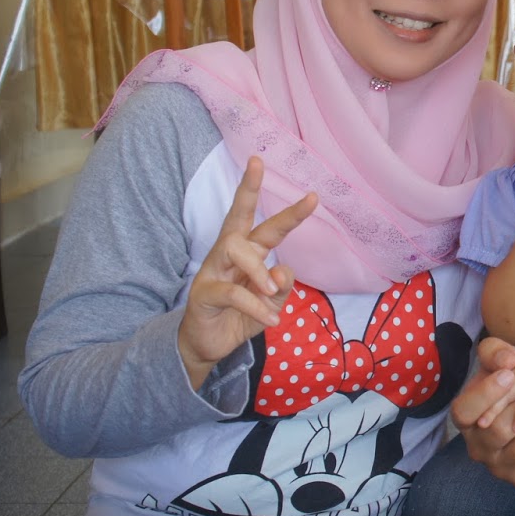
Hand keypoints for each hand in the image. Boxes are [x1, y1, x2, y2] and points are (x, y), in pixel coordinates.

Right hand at [178, 156, 317, 388]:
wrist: (208, 345)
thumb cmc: (240, 316)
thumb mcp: (270, 302)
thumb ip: (281, 286)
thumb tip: (283, 270)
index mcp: (247, 252)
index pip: (265, 224)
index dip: (288, 211)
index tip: (311, 193)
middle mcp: (228, 254)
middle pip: (239, 217)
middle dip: (250, 191)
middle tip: (266, 170)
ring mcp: (212, 271)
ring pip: (235, 250)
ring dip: (259, 270)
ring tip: (271, 292)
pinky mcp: (203, 294)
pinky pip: (232, 293)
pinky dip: (255, 306)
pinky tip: (270, 321)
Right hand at [452, 337, 514, 489]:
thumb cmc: (511, 383)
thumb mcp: (499, 361)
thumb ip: (496, 353)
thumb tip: (507, 361)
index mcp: (464, 420)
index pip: (465, 411)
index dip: (486, 393)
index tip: (510, 374)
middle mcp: (478, 449)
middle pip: (498, 429)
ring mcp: (501, 469)